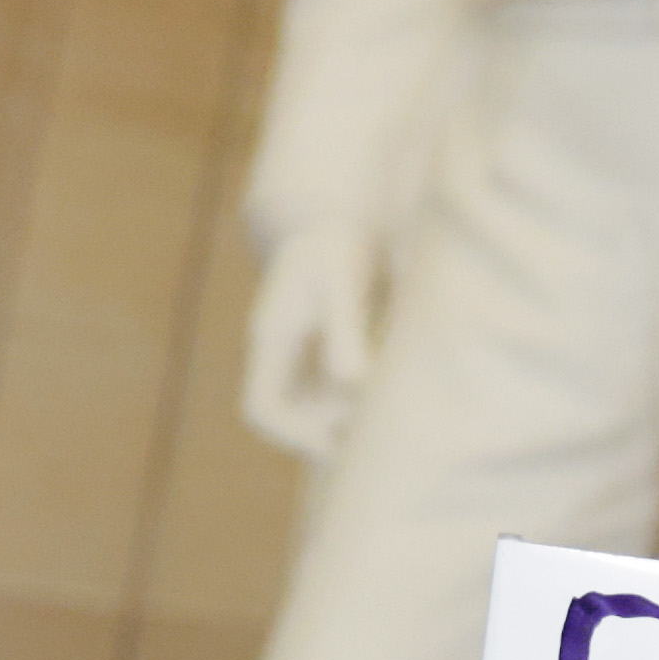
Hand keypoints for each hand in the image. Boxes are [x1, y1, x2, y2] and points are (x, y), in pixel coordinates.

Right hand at [241, 225, 386, 463]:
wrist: (336, 218)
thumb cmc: (336, 244)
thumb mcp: (341, 280)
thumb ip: (344, 329)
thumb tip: (351, 381)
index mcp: (272, 340)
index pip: (262, 408)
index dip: (292, 435)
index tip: (336, 441)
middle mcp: (281, 354)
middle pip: (289, 418)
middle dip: (326, 434)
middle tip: (377, 435)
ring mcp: (301, 354)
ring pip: (314, 409)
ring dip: (347, 421)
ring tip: (390, 417)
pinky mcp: (325, 350)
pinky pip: (336, 393)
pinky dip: (361, 402)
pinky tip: (396, 395)